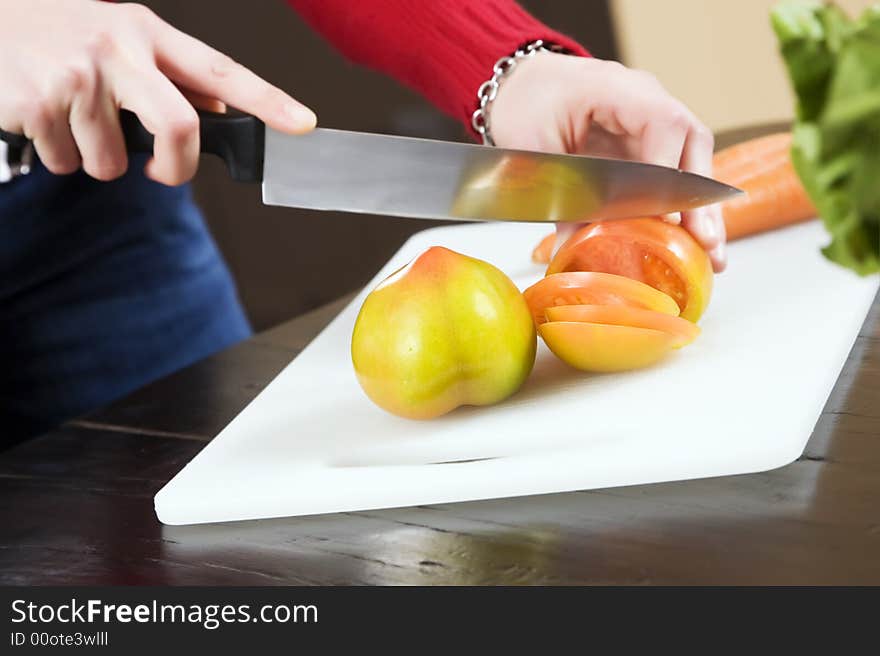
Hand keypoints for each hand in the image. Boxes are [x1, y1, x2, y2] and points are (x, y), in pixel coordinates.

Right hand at [0, 0, 315, 185]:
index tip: (302, 123)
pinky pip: (69, 164)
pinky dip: (59, 155)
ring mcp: (77, 78)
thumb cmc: (59, 32)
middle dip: (176, 168)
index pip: (220, 69)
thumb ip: (168, 72)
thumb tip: (218, 104)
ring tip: (73, 118)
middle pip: (181, 129)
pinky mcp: (37, 105)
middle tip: (161, 171)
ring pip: (114, 164)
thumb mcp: (120, 36)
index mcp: (145, 34)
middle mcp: (116, 51)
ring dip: (98, 158)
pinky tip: (45, 118)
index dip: (267, 100)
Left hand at [489, 52, 725, 271]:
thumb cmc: (526, 106)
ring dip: (701, 209)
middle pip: (692, 145)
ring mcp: (651, 123)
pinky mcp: (648, 146)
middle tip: (706, 242)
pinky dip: (684, 207)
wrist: (523, 86)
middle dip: (700, 199)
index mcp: (617, 88)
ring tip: (712, 253)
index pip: (664, 124)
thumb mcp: (533, 150)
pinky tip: (694, 242)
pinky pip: (675, 174)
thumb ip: (558, 196)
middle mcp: (647, 101)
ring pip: (691, 163)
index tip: (668, 217)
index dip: (669, 172)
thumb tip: (571, 250)